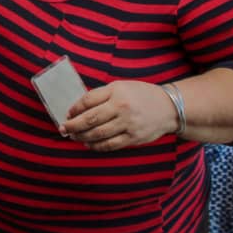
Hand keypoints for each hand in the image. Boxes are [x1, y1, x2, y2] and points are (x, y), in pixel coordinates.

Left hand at [62, 80, 178, 151]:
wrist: (168, 108)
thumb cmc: (140, 95)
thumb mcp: (121, 87)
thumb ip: (101, 96)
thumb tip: (78, 108)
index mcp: (117, 92)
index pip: (89, 100)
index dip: (75, 108)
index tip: (67, 113)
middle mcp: (122, 108)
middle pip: (90, 119)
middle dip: (73, 125)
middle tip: (63, 128)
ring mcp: (128, 125)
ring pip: (98, 134)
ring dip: (82, 137)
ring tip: (73, 136)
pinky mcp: (133, 138)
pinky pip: (110, 145)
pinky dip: (96, 146)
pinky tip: (88, 143)